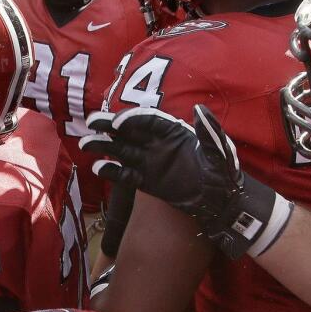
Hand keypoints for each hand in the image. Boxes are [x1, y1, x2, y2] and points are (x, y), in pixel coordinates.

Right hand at [81, 106, 292, 259]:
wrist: (222, 202)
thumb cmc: (224, 174)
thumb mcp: (220, 152)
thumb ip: (209, 131)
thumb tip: (199, 108)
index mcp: (175, 132)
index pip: (149, 120)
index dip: (133, 119)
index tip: (118, 123)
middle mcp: (159, 144)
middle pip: (130, 131)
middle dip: (110, 126)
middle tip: (91, 123)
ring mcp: (151, 163)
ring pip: (122, 151)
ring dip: (104, 146)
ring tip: (86, 144)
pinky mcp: (147, 182)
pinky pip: (126, 175)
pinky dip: (113, 171)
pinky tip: (99, 168)